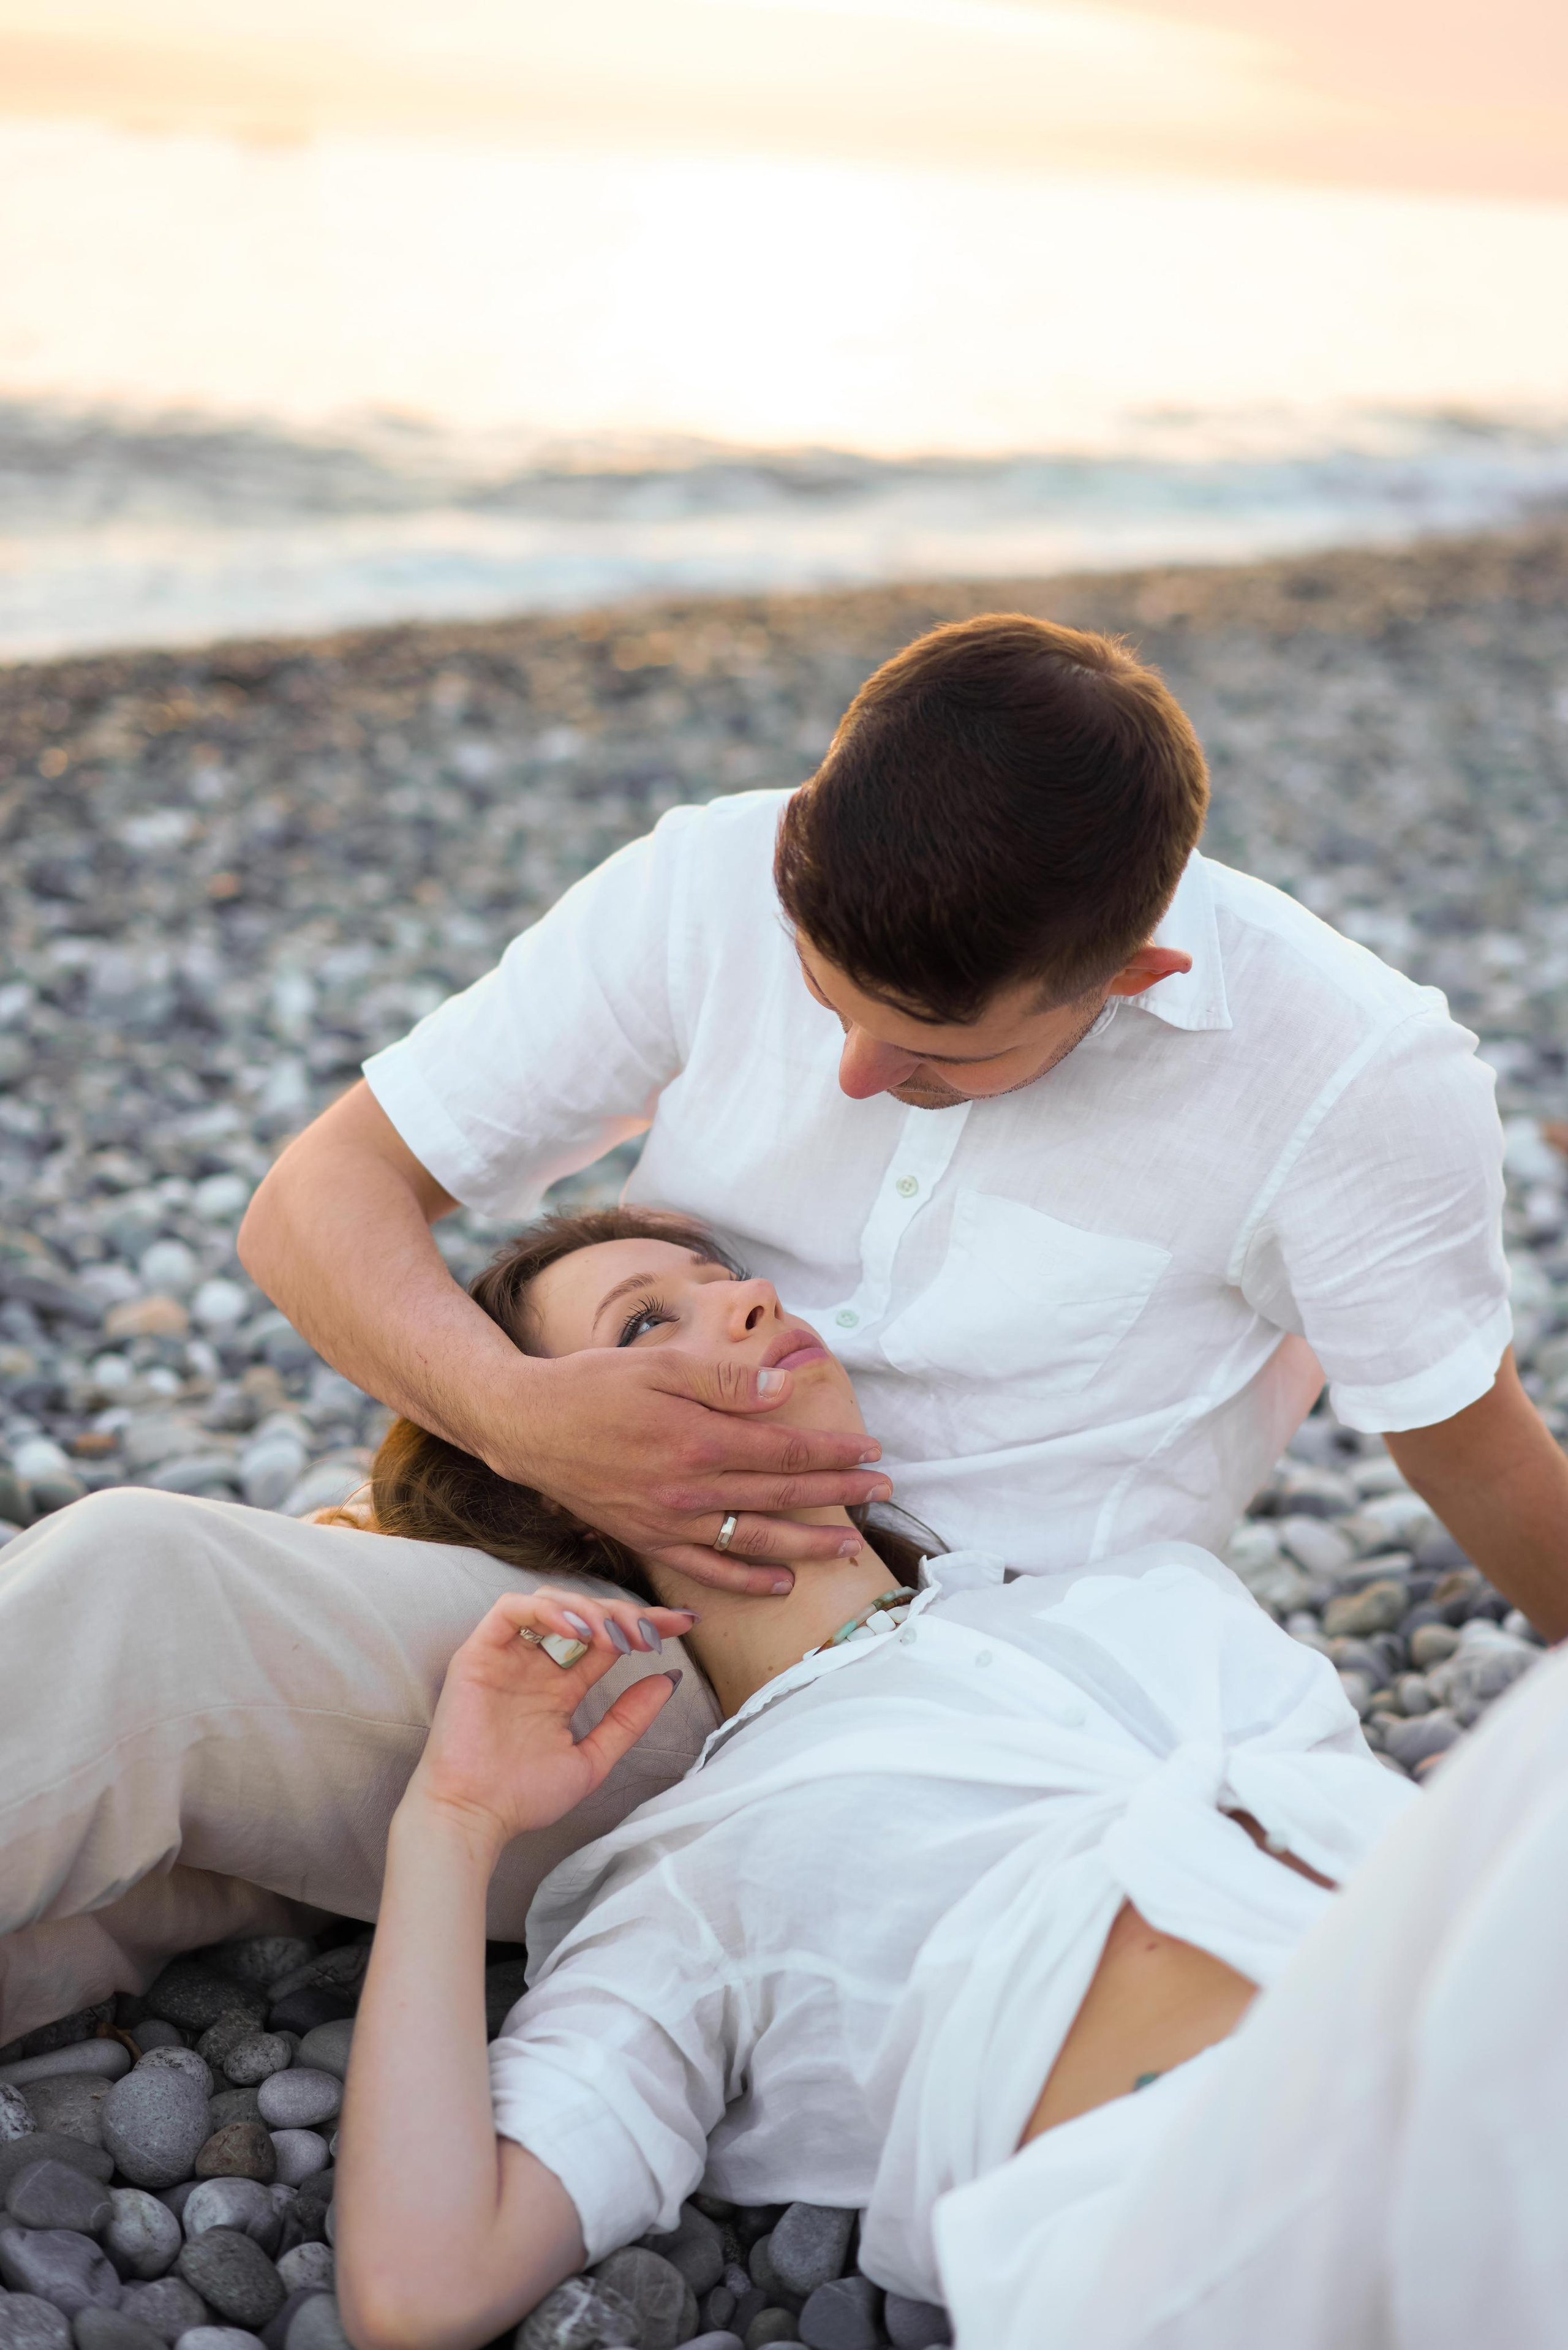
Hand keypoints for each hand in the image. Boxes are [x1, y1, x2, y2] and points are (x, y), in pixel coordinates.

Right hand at [402, 1588, 696, 1855]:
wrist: (475, 1817)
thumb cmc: (524, 1795)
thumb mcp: (593, 1759)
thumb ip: (628, 1720)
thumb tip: (669, 1679)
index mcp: (560, 1686)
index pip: (607, 1639)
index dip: (644, 1624)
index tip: (684, 1623)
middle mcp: (535, 1664)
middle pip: (584, 1613)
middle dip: (623, 1614)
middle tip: (650, 1632)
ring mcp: (507, 1656)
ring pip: (550, 1601)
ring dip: (589, 1610)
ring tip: (614, 1636)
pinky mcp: (478, 1653)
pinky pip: (510, 1610)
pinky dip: (547, 1610)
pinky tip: (577, 1632)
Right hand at [485, 1346, 891, 1595]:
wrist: (527, 1426)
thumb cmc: (594, 1385)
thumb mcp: (660, 1363)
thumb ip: (726, 1380)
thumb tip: (785, 1392)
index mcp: (698, 1439)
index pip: (785, 1452)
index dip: (833, 1453)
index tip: (871, 1450)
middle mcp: (689, 1489)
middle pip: (781, 1497)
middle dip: (839, 1495)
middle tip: (883, 1492)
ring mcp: (668, 1522)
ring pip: (754, 1540)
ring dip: (809, 1544)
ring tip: (851, 1546)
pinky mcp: (648, 1541)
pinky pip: (707, 1570)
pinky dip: (747, 1579)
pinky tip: (781, 1582)